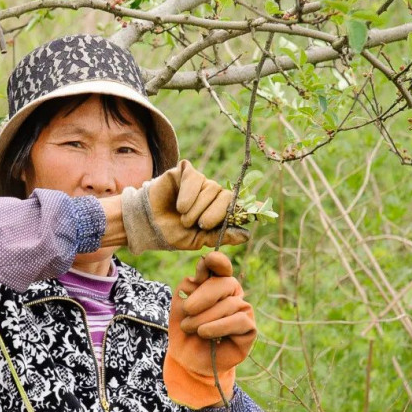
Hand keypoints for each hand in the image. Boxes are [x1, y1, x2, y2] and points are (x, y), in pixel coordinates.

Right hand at [121, 161, 247, 254]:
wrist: (148, 225)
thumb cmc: (172, 234)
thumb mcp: (198, 239)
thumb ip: (220, 235)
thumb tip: (246, 235)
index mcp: (218, 211)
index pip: (238, 206)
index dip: (250, 207)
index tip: (263, 209)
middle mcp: (212, 195)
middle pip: (226, 197)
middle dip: (214, 213)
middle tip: (198, 224)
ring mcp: (200, 183)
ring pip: (211, 188)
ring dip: (197, 207)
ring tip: (183, 217)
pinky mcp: (186, 172)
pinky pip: (196, 178)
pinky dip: (189, 193)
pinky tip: (180, 204)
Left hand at [163, 251, 256, 407]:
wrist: (187, 360)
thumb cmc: (185, 331)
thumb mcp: (180, 306)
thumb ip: (190, 286)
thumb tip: (203, 269)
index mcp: (216, 284)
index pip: (221, 267)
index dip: (218, 262)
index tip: (209, 260)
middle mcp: (233, 295)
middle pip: (225, 283)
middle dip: (203, 296)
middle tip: (187, 310)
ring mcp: (243, 311)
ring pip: (230, 304)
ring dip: (205, 317)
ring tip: (190, 328)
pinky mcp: (249, 329)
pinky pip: (238, 321)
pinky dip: (218, 327)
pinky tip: (204, 333)